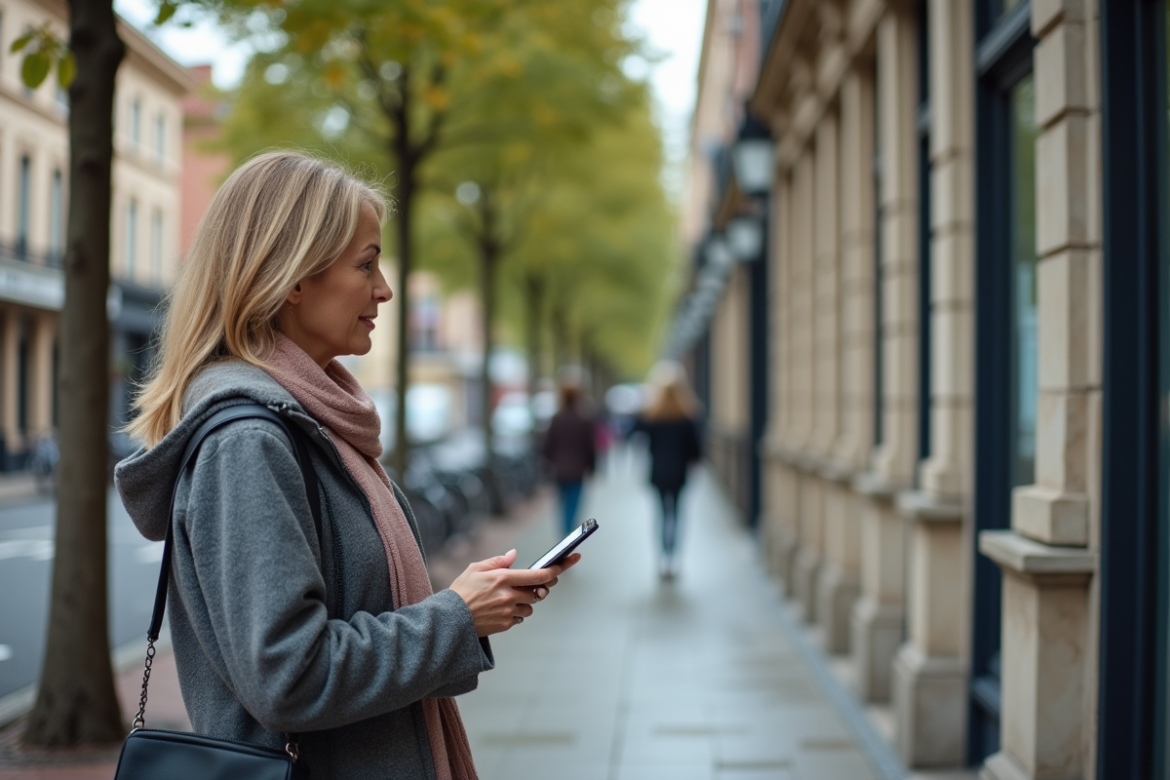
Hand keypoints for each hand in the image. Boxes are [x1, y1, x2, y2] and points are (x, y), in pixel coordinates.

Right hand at [449, 550, 580, 636]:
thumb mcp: (475, 569)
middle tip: (535, 584)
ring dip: (525, 602)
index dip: (556, 569)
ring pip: (530, 606)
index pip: (538, 574)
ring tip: (506, 599)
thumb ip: (497, 561)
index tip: (566, 563)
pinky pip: (519, 618)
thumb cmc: (460, 592)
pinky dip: (515, 613)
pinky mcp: (505, 625)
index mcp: (503, 578)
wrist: (448, 620)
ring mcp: (508, 612)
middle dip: (539, 588)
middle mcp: (508, 595)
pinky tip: (500, 610)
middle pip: (538, 592)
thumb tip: (514, 555)